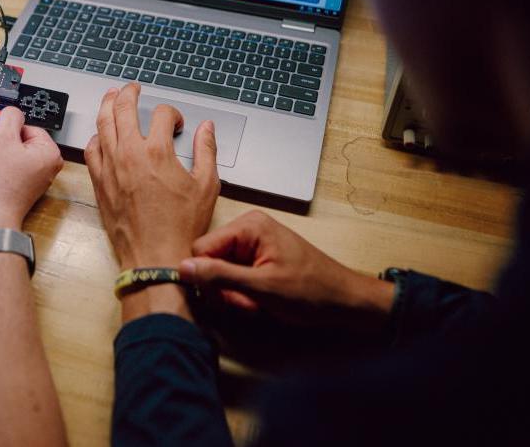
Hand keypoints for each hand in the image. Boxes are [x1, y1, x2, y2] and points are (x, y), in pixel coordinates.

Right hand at [0, 107, 62, 237]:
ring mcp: (26, 179)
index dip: (5, 124)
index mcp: (48, 153)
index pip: (27, 126)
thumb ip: (9, 117)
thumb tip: (12, 112)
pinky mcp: (12, 187)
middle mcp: (41, 166)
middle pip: (13, 139)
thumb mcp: (1, 137)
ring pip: (3, 152)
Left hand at [84, 83, 219, 269]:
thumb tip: (206, 129)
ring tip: (111, 97)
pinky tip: (101, 136)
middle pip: (123, 109)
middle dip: (129, 93)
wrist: (155, 256)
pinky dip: (96, 137)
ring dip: (107, 106)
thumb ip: (206, 152)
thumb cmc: (180, 227)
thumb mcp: (206, 187)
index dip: (172, 114)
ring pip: (102, 124)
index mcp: (157, 152)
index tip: (176, 124)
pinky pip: (91, 150)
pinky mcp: (100, 182)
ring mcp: (111, 167)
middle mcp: (130, 154)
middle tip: (132, 88)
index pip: (161, 114)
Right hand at [180, 211, 394, 331]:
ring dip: (236, 296)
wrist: (345, 301)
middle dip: (226, 290)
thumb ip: (220, 276)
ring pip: (221, 275)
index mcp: (249, 226)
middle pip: (210, 262)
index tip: (227, 297)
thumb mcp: (262, 287)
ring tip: (260, 303)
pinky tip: (262, 302)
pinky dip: (244, 295)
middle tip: (251, 302)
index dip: (207, 277)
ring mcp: (252, 246)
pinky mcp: (256, 261)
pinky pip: (234, 278)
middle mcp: (248, 230)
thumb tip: (183, 268)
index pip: (201, 249)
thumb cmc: (312, 291)